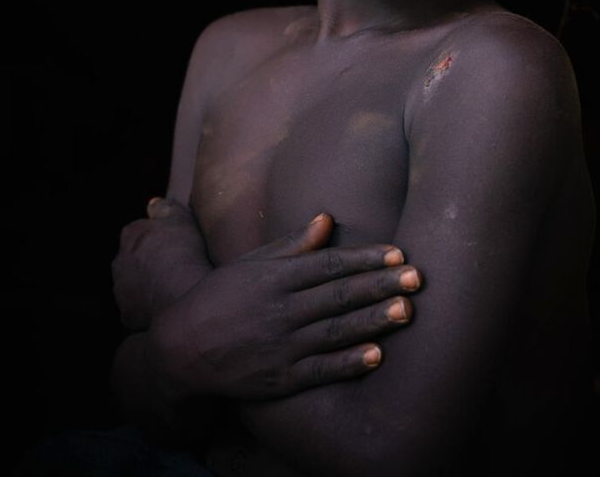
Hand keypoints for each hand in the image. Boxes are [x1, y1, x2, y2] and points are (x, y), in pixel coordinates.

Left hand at [112, 196, 211, 330]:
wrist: (183, 295)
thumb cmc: (183, 252)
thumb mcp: (180, 218)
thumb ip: (164, 207)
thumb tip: (153, 204)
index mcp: (131, 235)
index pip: (140, 231)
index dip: (158, 237)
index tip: (174, 243)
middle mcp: (119, 262)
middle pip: (133, 258)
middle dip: (148, 261)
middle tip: (173, 265)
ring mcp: (121, 290)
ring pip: (133, 284)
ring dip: (147, 284)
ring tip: (171, 287)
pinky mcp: (127, 315)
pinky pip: (137, 308)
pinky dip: (148, 307)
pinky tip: (166, 305)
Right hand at [149, 212, 421, 401]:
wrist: (182, 348)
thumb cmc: (222, 295)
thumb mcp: (252, 263)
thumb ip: (291, 244)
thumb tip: (326, 219)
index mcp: (275, 277)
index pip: (329, 264)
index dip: (365, 259)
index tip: (398, 253)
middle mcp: (280, 309)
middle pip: (338, 295)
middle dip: (379, 285)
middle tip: (417, 278)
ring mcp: (281, 346)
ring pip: (335, 331)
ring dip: (373, 321)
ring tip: (407, 311)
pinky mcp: (280, 379)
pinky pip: (320, 370)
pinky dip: (348, 363)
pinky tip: (377, 355)